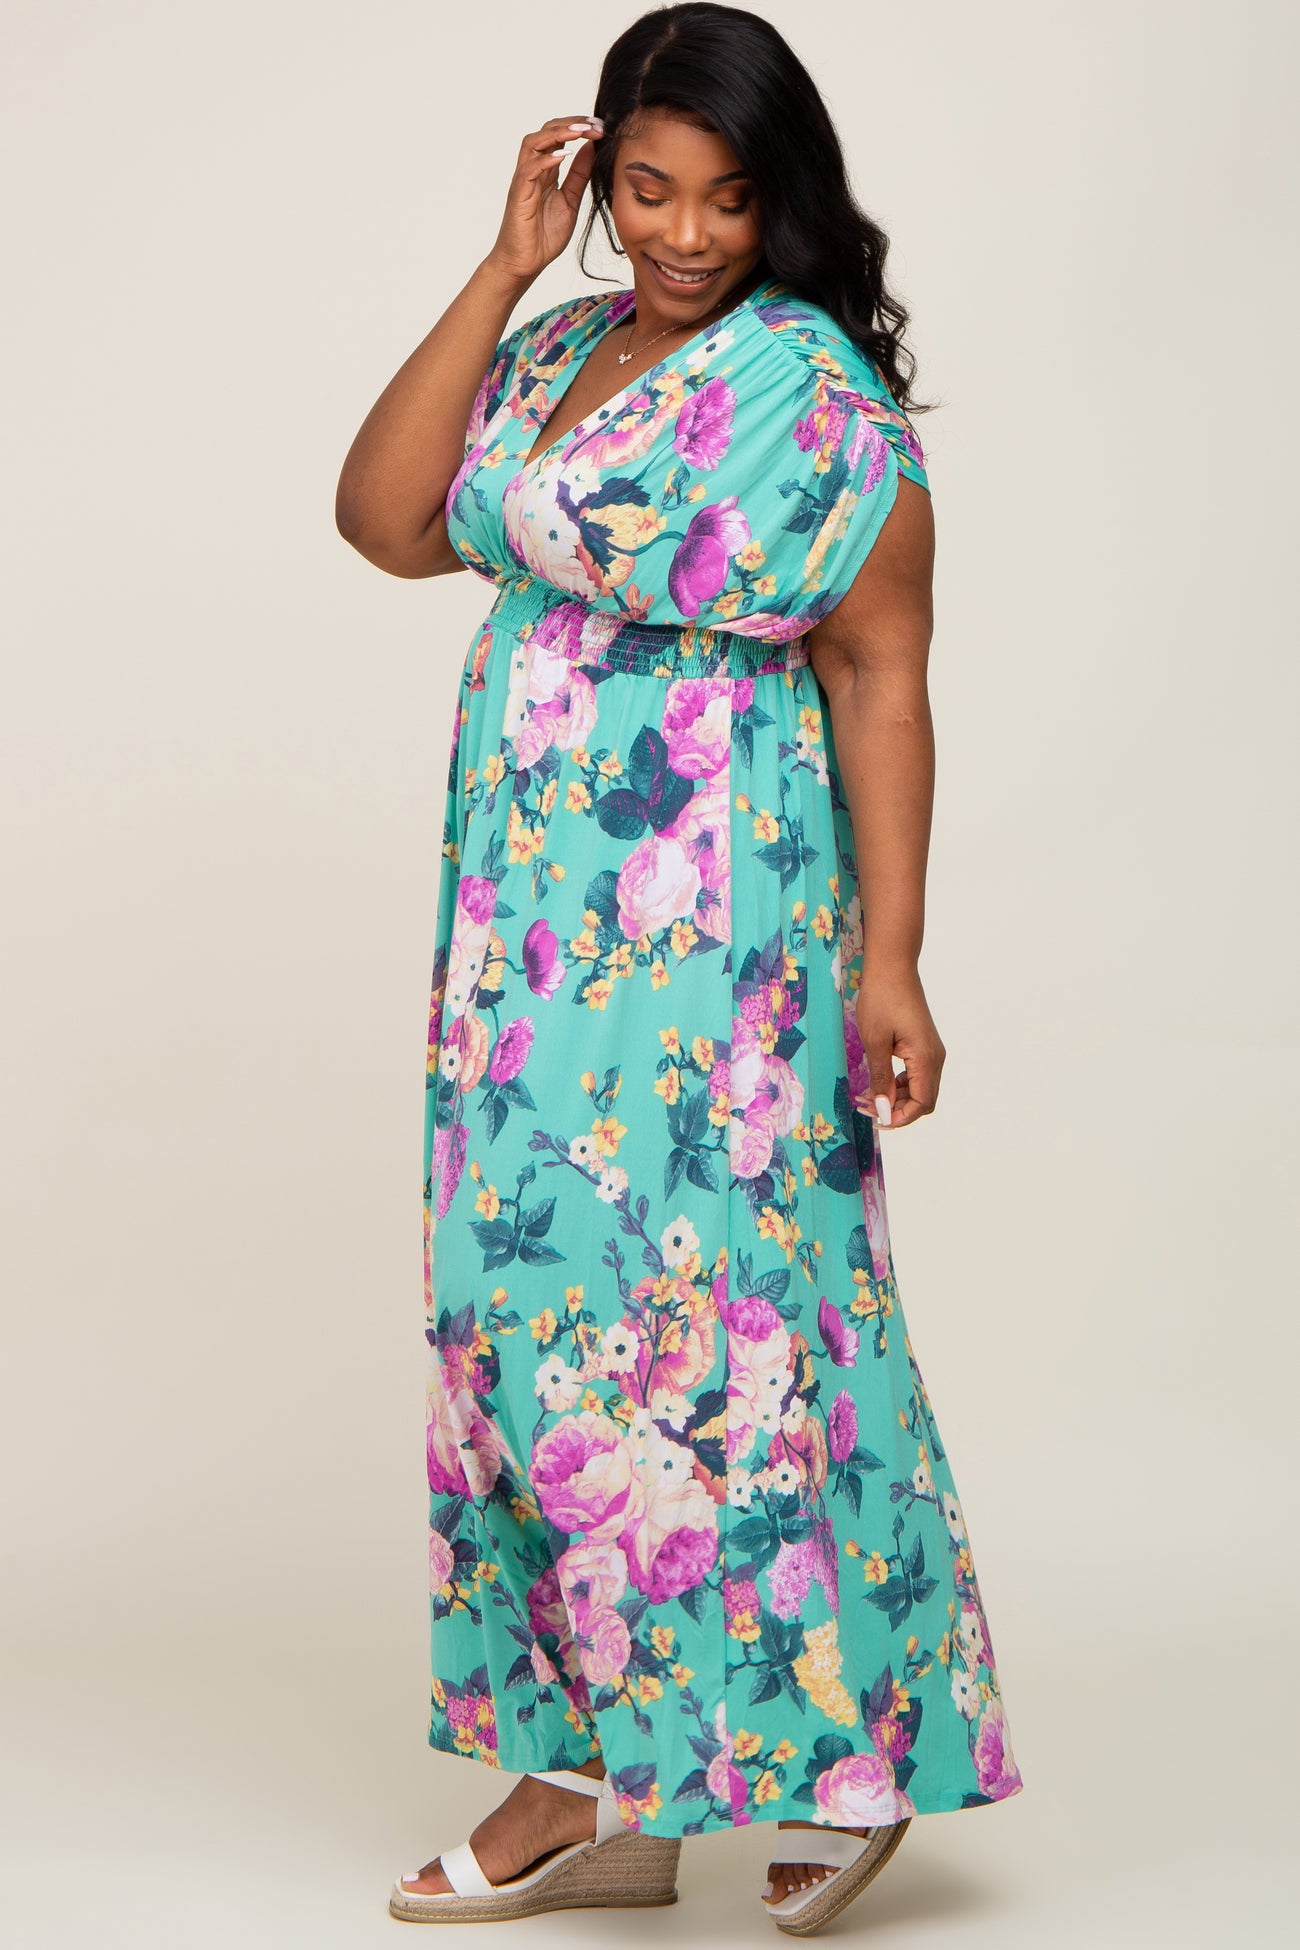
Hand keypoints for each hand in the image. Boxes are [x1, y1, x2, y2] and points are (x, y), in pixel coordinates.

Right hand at [483, 114, 604, 288]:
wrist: (525, 264)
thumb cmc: (543, 237)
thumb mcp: (570, 202)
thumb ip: (579, 176)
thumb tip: (591, 148)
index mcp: (546, 171)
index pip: (559, 137)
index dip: (578, 128)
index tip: (601, 127)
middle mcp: (533, 171)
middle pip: (546, 132)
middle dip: (571, 124)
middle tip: (595, 124)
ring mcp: (524, 181)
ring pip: (533, 143)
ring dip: (557, 133)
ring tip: (581, 131)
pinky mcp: (518, 195)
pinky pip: (529, 170)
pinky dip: (546, 159)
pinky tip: (564, 156)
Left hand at [856, 962, 944, 1130]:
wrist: (893, 968)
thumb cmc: (882, 1000)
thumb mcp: (875, 1042)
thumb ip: (881, 1078)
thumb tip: (884, 1109)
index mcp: (926, 1058)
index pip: (922, 1104)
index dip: (900, 1117)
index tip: (874, 1118)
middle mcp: (935, 1058)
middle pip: (924, 1101)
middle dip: (897, 1110)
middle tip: (865, 1107)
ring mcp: (932, 1052)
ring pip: (921, 1090)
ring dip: (897, 1098)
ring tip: (866, 1096)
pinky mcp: (924, 1046)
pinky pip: (917, 1075)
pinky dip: (900, 1085)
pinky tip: (878, 1083)